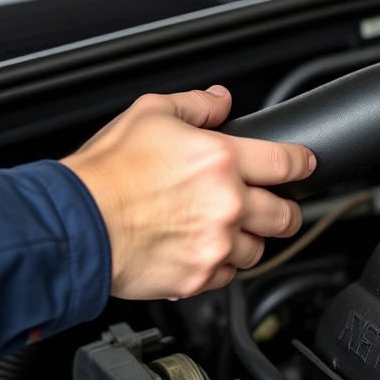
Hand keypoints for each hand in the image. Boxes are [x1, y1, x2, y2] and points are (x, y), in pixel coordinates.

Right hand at [61, 86, 314, 299]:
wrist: (75, 225)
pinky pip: (227, 276)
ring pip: (258, 250)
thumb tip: (220, 101)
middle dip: (284, 209)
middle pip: (285, 215)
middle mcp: (227, 205)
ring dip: (248, 240)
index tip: (304, 165)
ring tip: (225, 229)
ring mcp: (215, 245)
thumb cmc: (105, 174)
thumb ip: (194, 105)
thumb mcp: (149, 114)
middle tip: (274, 206)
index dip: (301, 162)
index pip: (286, 162)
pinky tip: (200, 250)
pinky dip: (220, 265)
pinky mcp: (199, 278)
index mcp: (221, 161)